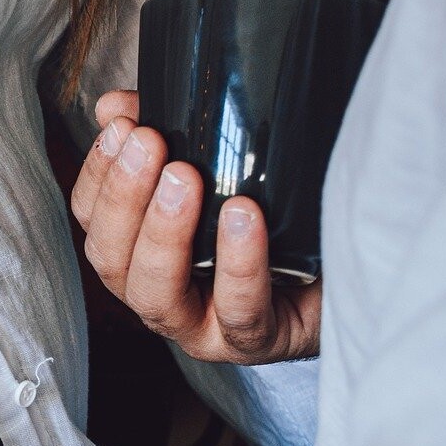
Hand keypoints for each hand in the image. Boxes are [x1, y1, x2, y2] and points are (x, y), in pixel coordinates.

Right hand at [71, 90, 321, 363]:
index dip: (97, 176)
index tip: (121, 129)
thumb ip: (168, 133)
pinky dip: (237, 263)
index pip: (92, 222)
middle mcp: (158, 296)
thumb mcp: (220, 168)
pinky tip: (243, 216)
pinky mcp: (254, 341)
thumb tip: (114, 104)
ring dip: (163, 235)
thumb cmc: (276, 219)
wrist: (352, 267)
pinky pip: (238, 309)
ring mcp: (202, 327)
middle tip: (149, 146)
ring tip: (186, 179)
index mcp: (138, 255)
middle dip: (123, 200)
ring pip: (156, 296)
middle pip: (112, 262)